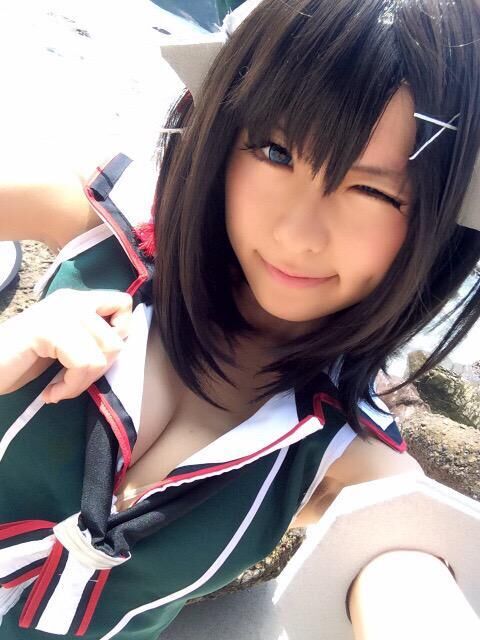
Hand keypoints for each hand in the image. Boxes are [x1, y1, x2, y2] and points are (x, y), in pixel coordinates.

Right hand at [0, 288, 132, 400]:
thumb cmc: (21, 361)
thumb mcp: (65, 346)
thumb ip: (91, 338)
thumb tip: (122, 344)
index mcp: (77, 300)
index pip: (123, 303)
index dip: (120, 334)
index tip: (96, 355)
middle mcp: (71, 300)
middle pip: (116, 339)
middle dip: (98, 371)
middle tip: (72, 382)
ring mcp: (59, 313)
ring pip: (101, 356)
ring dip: (81, 383)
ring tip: (60, 389)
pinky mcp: (47, 330)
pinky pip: (82, 364)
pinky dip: (70, 387)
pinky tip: (51, 393)